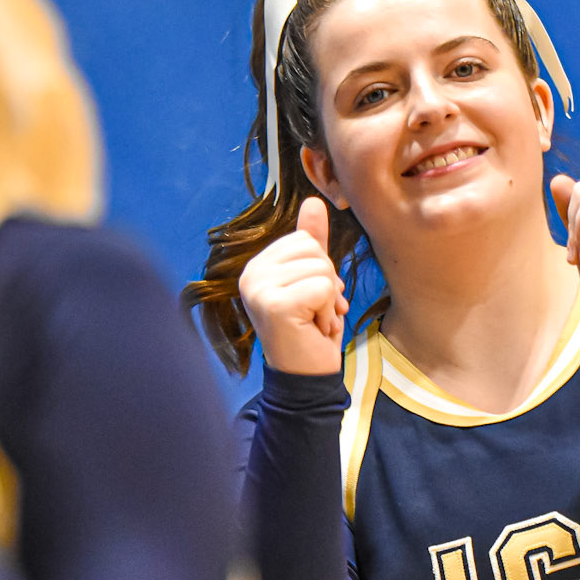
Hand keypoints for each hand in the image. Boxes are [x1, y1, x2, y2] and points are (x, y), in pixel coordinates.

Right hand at [238, 197, 348, 375]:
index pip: (305, 240)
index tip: (314, 301)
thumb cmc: (310, 333)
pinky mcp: (274, 304)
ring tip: (314, 322)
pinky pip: (322, 287)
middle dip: (327, 283)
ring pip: (321, 268)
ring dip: (328, 300)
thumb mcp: (313, 282)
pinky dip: (327, 311)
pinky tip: (313, 329)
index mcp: (257, 266)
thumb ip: (312, 243)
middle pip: (314, 250)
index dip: (321, 270)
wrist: (305, 378)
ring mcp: (259, 288)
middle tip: (316, 313)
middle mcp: (251, 274)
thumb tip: (314, 201)